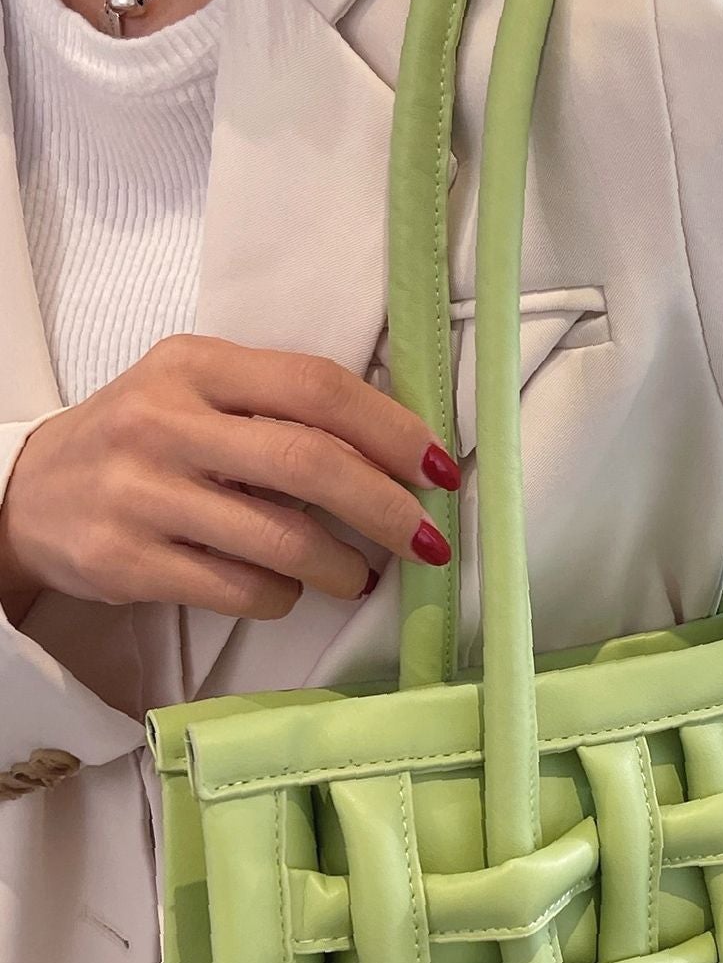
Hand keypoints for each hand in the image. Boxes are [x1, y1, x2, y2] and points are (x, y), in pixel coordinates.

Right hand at [0, 334, 460, 624]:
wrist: (27, 495)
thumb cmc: (144, 443)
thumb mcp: (195, 394)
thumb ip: (278, 406)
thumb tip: (398, 452)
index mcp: (196, 365)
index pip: (316, 387)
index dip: (391, 430)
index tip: (440, 468)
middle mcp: (165, 421)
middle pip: (309, 463)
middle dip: (386, 508)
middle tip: (428, 540)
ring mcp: (143, 494)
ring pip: (281, 539)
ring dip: (342, 568)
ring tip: (358, 577)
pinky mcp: (127, 562)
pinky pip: (239, 589)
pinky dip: (282, 597)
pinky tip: (287, 591)